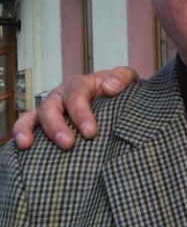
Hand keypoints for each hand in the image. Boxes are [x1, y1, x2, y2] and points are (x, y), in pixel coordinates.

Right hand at [13, 66, 138, 149]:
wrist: (114, 103)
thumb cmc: (116, 92)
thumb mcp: (125, 80)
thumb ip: (122, 78)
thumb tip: (111, 87)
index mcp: (79, 86)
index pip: (76, 95)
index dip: (81, 113)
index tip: (90, 132)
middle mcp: (60, 97)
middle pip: (51, 107)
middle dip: (57, 125)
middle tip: (68, 144)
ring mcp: (49, 111)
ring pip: (33, 117)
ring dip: (28, 130)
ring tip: (27, 144)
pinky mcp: (43, 126)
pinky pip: (26, 127)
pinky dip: (21, 135)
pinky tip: (21, 148)